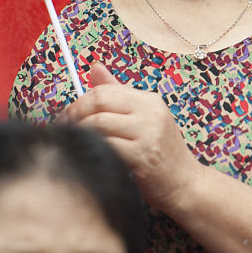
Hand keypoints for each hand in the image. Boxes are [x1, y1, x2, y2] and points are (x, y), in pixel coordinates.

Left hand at [63, 63, 202, 212]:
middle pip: (99, 101)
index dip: (80, 101)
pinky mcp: (143, 157)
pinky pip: (106, 146)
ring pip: (98, 123)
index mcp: (149, 100)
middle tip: (66, 127)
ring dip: (80, 132)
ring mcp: (148, 134)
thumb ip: (118, 94)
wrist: (185, 185)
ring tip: (75, 142)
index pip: (104, 90)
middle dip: (76, 114)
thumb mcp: (143, 119)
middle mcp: (150, 112)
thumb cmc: (161, 154)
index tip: (69, 114)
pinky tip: (90, 155)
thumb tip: (94, 67)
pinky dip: (92, 149)